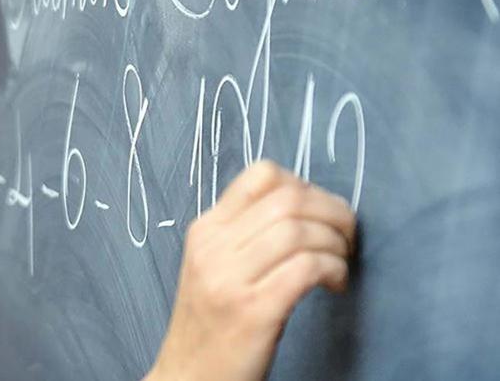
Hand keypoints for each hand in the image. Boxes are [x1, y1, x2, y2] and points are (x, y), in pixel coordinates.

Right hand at [145, 160, 355, 380]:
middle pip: (289, 199)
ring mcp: (230, 279)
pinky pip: (307, 267)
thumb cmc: (210, 323)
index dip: (304, 184)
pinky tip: (335, 284)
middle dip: (333, 211)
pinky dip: (333, 269)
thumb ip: (244, 234)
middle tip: (346, 236)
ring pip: (300, 230)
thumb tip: (304, 206)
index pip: (261, 175)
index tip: (319, 211)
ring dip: (335, 243)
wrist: (189, 377)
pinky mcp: (254, 311)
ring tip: (340, 263)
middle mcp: (213, 247)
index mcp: (206, 230)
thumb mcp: (213, 266)